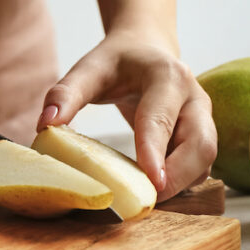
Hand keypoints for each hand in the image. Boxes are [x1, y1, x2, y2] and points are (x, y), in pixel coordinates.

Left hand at [36, 31, 216, 201]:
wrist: (145, 49)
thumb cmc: (116, 62)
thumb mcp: (88, 70)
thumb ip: (65, 94)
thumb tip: (45, 124)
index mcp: (167, 77)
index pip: (161, 118)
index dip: (156, 150)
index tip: (151, 181)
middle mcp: (195, 98)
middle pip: (201, 145)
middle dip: (177, 177)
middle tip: (145, 200)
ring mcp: (204, 118)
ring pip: (205, 160)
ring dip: (180, 184)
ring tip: (145, 198)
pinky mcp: (202, 135)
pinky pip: (200, 167)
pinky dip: (181, 183)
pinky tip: (153, 190)